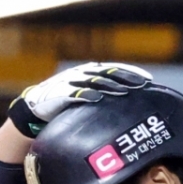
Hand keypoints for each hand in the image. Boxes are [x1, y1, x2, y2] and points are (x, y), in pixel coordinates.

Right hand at [8, 62, 151, 137]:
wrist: (34, 114)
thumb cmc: (65, 110)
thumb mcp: (86, 103)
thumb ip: (104, 101)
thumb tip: (129, 112)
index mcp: (89, 73)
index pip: (114, 69)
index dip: (131, 73)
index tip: (148, 80)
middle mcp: (81, 75)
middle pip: (107, 74)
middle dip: (125, 78)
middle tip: (141, 85)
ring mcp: (70, 84)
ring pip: (93, 82)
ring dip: (109, 85)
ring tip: (123, 91)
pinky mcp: (58, 95)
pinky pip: (74, 94)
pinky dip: (86, 95)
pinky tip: (97, 98)